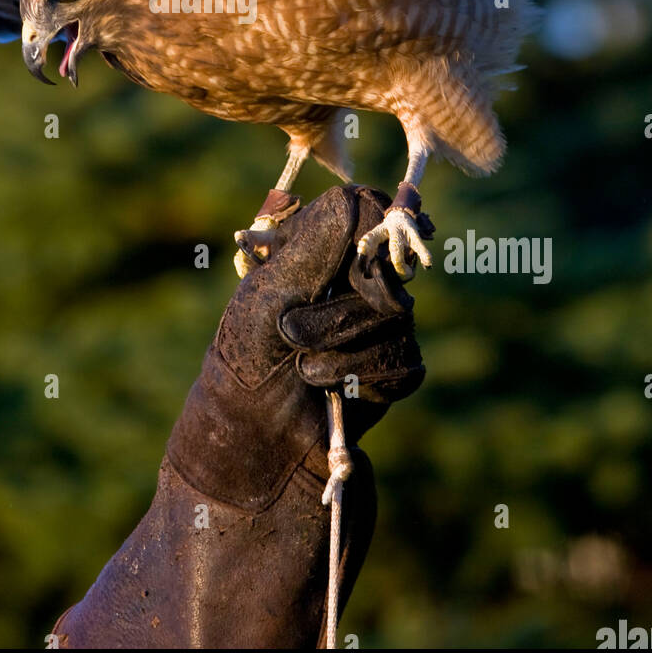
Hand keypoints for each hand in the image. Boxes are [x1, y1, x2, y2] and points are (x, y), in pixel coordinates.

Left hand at [169, 184, 424, 507]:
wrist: (250, 454)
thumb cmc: (245, 367)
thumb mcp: (269, 295)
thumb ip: (316, 243)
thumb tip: (362, 198)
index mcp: (311, 257)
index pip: (364, 212)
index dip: (375, 222)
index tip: (367, 249)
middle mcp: (345, 286)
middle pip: (383, 268)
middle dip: (340, 308)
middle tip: (292, 335)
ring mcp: (372, 330)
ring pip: (397, 317)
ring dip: (345, 347)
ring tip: (305, 374)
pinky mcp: (390, 375)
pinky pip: (406, 362)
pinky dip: (368, 378)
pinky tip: (335, 394)